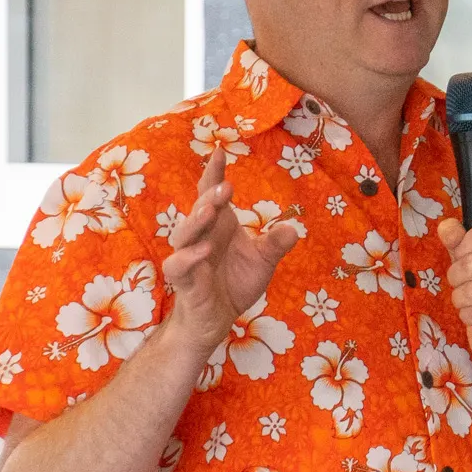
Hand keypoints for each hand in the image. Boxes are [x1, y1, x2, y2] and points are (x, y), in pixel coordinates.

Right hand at [161, 149, 298, 352]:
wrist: (215, 320)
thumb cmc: (235, 283)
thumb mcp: (262, 262)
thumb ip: (275, 245)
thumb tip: (293, 229)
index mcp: (218, 225)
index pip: (211, 194)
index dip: (213, 173)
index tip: (220, 151)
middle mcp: (200, 237)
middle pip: (199, 210)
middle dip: (210, 196)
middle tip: (225, 186)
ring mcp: (188, 257)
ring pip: (184, 234)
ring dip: (197, 221)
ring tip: (211, 210)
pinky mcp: (184, 281)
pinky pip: (178, 266)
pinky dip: (189, 258)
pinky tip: (203, 251)